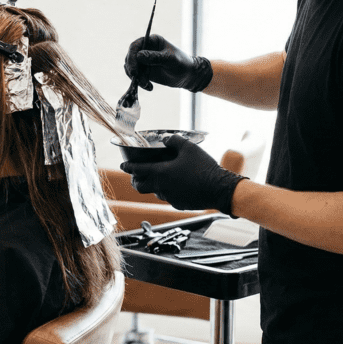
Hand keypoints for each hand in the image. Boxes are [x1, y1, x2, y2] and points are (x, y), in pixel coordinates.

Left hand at [119, 134, 243, 213]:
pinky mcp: (178, 204)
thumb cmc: (204, 168)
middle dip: (135, 180)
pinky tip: (176, 185)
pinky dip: (167, 191)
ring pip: (154, 192)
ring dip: (152, 186)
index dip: (128, 167)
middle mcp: (162, 187)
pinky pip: (168, 197)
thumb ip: (174, 141)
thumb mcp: (189, 148)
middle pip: (140, 186)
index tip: (123, 165)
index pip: (138, 170)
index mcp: (161, 172)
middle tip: (136, 176)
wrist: (219, 189)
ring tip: (158, 178)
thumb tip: (165, 139)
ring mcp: (169, 197)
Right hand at [124, 34, 212, 91]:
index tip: (134, 70)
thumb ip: (155, 57)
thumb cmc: (182, 63)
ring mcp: (143, 61)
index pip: (135, 46)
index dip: (131, 56)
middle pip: (130, 57)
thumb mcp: (170, 60)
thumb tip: (138, 56)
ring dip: (136, 78)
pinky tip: (150, 87)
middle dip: (132, 69)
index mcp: (151, 41)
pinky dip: (139, 83)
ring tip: (147, 84)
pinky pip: (135, 77)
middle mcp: (145, 49)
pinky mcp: (143, 71)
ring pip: (130, 68)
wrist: (187, 75)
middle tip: (138, 79)